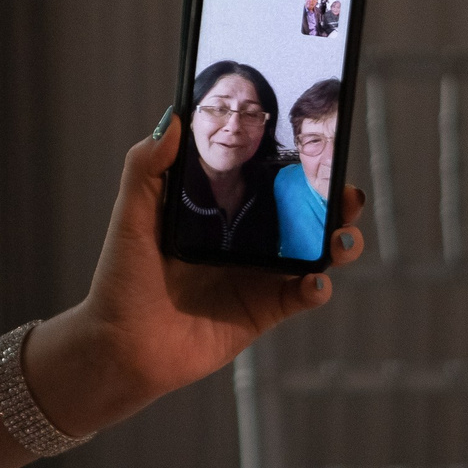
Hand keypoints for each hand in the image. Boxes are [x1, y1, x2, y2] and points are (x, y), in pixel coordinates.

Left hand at [28, 113, 365, 431]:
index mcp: (217, 210)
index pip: (264, 178)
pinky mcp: (262, 311)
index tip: (320, 144)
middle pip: (300, 213)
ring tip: (344, 237)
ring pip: (312, 252)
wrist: (120, 348)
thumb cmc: (120, 282)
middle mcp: (243, 239)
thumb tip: (173, 118)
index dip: (295, 163)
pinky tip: (317, 280)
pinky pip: (300, 296)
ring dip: (338, 242)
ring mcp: (256, 276)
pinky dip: (317, 287)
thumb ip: (146, 168)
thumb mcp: (131, 218)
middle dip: (332, 201)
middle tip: (348, 194)